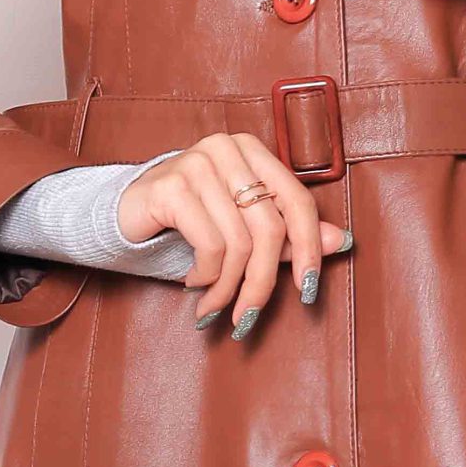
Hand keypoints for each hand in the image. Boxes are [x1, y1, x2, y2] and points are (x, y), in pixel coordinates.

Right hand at [115, 132, 352, 330]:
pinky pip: (208, 244)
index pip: (298, 202)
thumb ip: (288, 234)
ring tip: (214, 306)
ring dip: (226, 288)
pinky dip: (204, 275)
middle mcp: (228, 149)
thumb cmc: (188, 222)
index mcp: (253, 151)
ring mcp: (198, 162)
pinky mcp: (171, 185)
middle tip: (246, 317)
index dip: (309, 249)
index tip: (309, 291)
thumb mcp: (241, 229)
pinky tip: (192, 282)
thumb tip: (340, 242)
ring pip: (238, 242)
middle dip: (261, 282)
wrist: (125, 215)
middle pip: (269, 227)